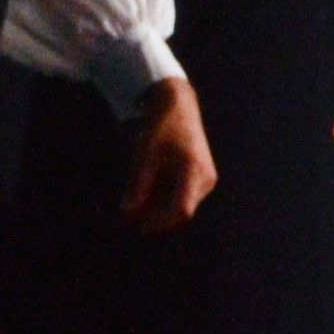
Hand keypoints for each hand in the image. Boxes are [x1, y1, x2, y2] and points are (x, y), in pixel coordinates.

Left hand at [119, 76, 218, 233]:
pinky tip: (149, 190)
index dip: (159, 223)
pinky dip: (166, 198)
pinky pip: (184, 196)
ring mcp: (207, 180)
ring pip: (182, 205)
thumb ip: (137, 187)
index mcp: (194, 172)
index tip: (137, 227)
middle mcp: (206, 179)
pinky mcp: (203, 178)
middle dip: (156, 217)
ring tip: (138, 198)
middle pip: (181, 211)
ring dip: (160, 208)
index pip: (181, 211)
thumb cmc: (161, 129)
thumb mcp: (145, 157)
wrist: (178, 106)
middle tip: (132, 216)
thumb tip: (127, 216)